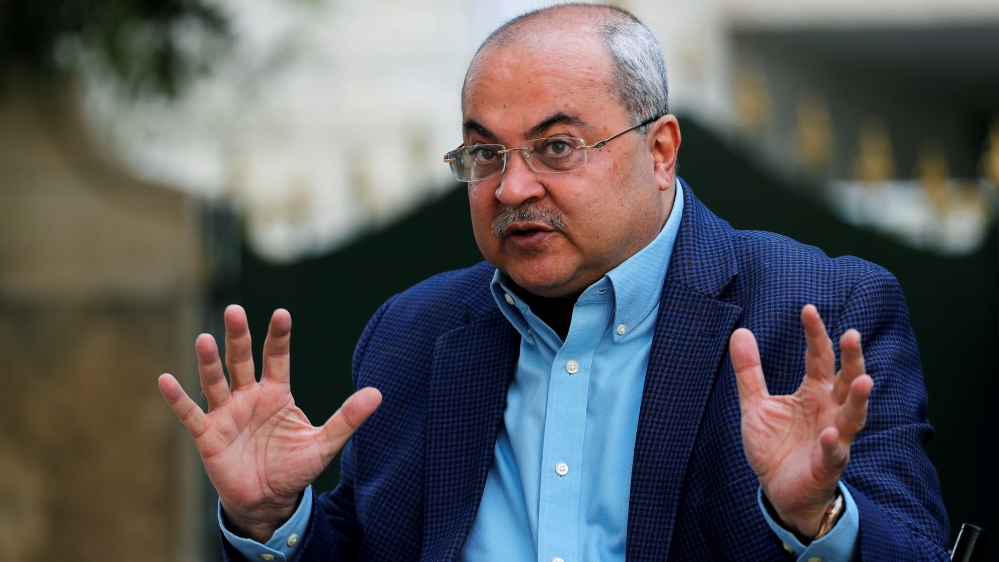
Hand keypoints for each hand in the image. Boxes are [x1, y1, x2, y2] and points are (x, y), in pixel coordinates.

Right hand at [158, 305, 381, 541]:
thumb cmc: (294, 468)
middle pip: (242, 360)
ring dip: (209, 361)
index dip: (278, 337)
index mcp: (277, 393)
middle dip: (238, 337)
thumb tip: (377, 393)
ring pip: (216, 381)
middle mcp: (249, 396)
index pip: (277, 358)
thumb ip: (347, 418)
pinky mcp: (208, 435)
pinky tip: (165, 379)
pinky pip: (190, 413)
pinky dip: (177, 398)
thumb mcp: (324, 443)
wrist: (268, 500)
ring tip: (204, 338)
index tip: (281, 313)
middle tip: (234, 311)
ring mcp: (226, 413)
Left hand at [730, 304, 871, 537]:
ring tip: (864, 380)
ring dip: (860, 399)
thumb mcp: (756, 404)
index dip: (815, 334)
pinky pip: (835, 453)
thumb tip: (740, 331)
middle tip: (853, 334)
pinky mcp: (828, 464)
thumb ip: (749, 371)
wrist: (778, 490)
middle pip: (846, 380)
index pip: (819, 358)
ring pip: (853, 415)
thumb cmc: (775, 446)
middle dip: (852, 358)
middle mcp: (830, 410)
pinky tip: (831, 433)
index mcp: (814, 393)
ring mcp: (834, 437)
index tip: (808, 309)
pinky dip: (834, 444)